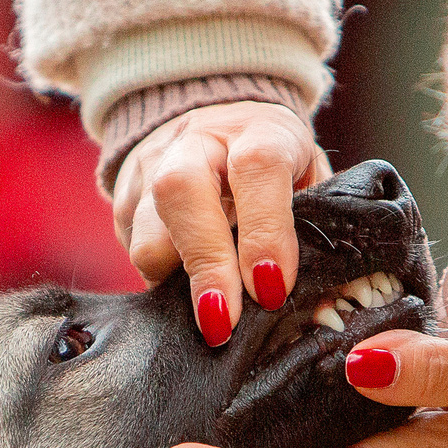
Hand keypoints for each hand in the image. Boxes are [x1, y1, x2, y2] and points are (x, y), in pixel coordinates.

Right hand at [113, 101, 327, 344]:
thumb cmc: (275, 163)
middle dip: (205, 266)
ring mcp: (152, 168)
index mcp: (258, 129)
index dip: (265, 232)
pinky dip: (163, 283)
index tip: (272, 289)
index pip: (258, 168)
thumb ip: (314, 230)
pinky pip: (136, 256)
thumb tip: (323, 306)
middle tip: (224, 323)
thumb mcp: (308, 181)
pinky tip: (189, 290)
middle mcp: (197, 141)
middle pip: (182, 191)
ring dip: (178, 283)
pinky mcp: (124, 202)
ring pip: (147, 234)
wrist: (216, 123)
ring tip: (211, 310)